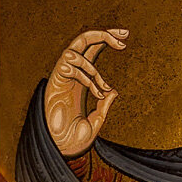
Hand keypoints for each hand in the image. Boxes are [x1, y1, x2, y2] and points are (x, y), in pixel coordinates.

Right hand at [44, 29, 127, 156]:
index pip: (93, 50)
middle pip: (84, 40)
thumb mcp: (96, 121)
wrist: (61, 149)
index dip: (107, 39)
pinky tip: (96, 93)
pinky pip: (69, 66)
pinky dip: (87, 76)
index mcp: (82, 80)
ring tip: (103, 89)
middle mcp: (71, 75)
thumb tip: (114, 91)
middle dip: (104, 33)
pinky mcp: (55, 82)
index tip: (126, 36)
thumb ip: (104, 106)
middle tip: (125, 36)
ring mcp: (62, 78)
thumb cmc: (74, 138)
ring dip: (94, 67)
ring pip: (75, 50)